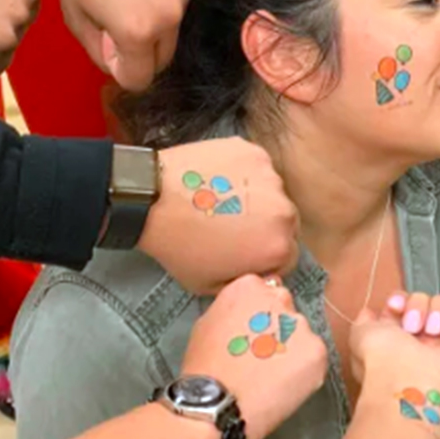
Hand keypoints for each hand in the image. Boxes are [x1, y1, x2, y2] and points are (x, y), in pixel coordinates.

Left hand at [55, 0, 195, 91]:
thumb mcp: (76, 16)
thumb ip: (98, 52)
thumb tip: (119, 63)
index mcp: (137, 32)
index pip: (140, 79)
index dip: (122, 70)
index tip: (109, 47)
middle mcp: (169, 18)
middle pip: (162, 61)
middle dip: (141, 54)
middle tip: (116, 26)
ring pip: (172, 34)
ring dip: (154, 30)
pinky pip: (178, 8)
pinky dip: (162, 5)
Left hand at [140, 138, 299, 293]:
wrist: (152, 199)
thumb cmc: (178, 245)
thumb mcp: (210, 285)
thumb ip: (244, 279)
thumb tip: (258, 273)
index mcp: (278, 247)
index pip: (288, 256)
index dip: (266, 256)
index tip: (248, 252)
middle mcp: (284, 211)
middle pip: (285, 223)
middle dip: (266, 227)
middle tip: (234, 226)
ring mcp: (271, 177)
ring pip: (272, 193)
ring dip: (257, 198)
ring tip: (224, 201)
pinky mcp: (255, 153)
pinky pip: (257, 168)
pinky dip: (243, 174)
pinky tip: (219, 181)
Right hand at [182, 275, 326, 438]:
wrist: (217, 404)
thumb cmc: (204, 368)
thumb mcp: (208, 323)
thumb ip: (234, 309)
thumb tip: (247, 314)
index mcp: (249, 287)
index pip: (265, 292)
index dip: (259, 317)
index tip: (252, 335)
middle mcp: (279, 298)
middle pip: (286, 311)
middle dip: (279, 330)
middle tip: (262, 357)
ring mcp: (301, 325)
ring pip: (302, 335)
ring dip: (293, 351)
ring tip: (271, 377)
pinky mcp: (317, 351)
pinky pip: (314, 358)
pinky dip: (304, 372)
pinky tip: (284, 387)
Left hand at [349, 292, 439, 406]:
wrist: (411, 383)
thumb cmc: (383, 361)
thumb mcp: (361, 335)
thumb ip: (364, 321)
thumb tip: (369, 313)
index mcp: (397, 339)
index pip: (403, 305)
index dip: (399, 300)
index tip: (395, 307)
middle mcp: (421, 341)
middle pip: (423, 301)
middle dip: (416, 306)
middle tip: (412, 326)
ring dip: (436, 311)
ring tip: (431, 331)